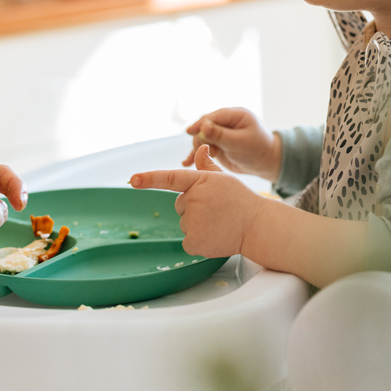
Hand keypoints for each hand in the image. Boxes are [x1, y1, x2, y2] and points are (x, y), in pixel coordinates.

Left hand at [130, 145, 264, 258]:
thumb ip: (207, 166)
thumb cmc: (242, 200)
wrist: (258, 226)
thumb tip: (201, 148)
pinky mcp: (194, 240)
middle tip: (216, 210)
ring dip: (198, 225)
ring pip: (185, 223)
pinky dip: (199, 242)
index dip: (149, 179)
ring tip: (219, 223)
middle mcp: (194, 199)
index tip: (132, 179)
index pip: (169, 178)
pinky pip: (187, 241)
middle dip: (193, 208)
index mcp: (200, 181)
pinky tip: (215, 236)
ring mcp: (193, 221)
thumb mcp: (225, 178)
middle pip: (180, 205)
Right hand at [183, 107, 280, 181]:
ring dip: (197, 148)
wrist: (266, 163)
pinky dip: (196, 154)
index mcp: (235, 114)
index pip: (212, 117)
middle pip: (204, 126)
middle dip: (200, 139)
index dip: (200, 124)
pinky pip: (203, 147)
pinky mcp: (218, 144)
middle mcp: (226, 121)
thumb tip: (202, 126)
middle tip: (204, 151)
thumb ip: (220, 135)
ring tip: (197, 160)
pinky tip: (186, 163)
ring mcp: (221, 133)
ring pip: (201, 137)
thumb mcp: (239, 142)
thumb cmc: (257, 150)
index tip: (190, 133)